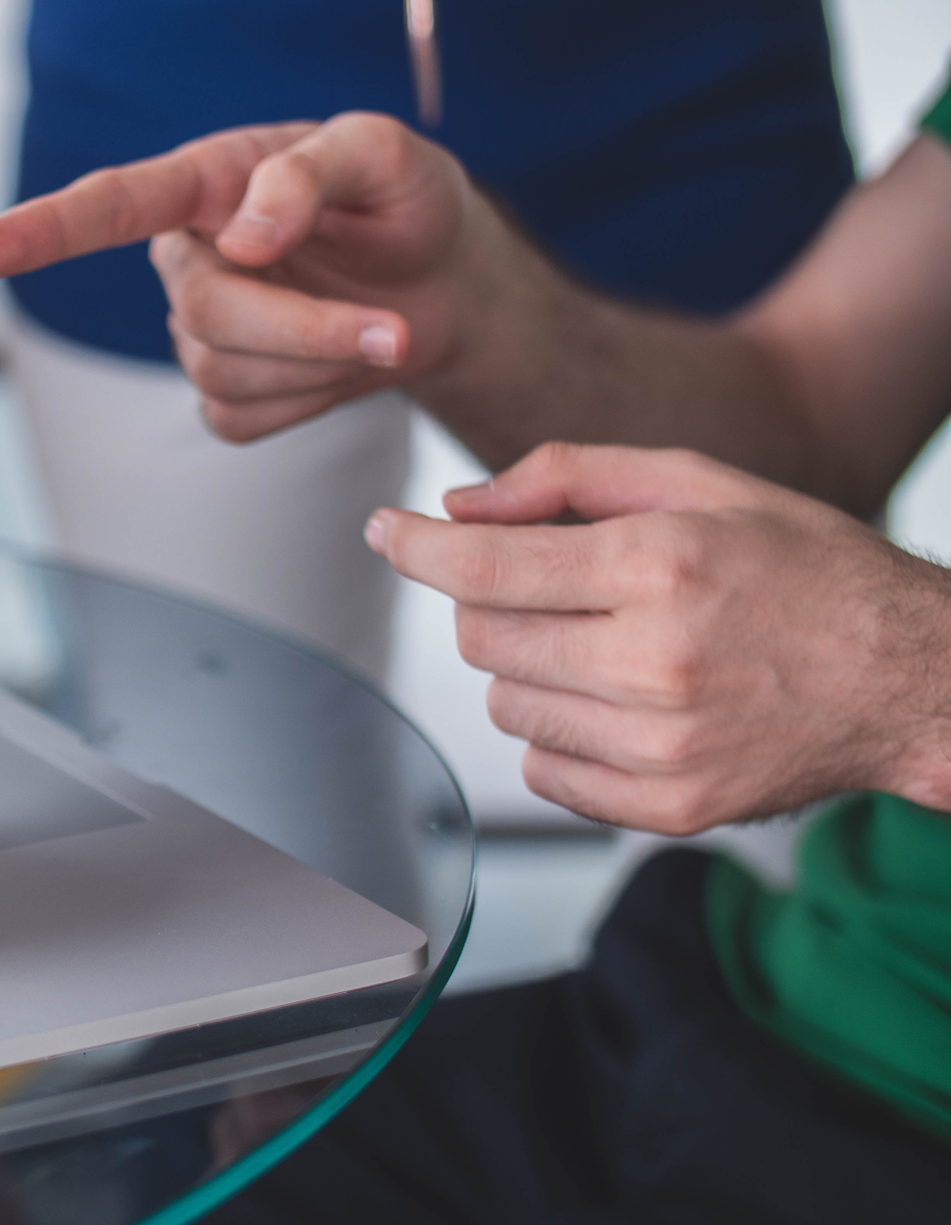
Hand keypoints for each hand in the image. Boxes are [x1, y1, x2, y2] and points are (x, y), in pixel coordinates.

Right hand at [0, 114, 479, 440]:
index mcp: (208, 182)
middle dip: (305, 329)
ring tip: (383, 329)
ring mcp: (201, 330)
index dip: (42, 231)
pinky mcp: (226, 393)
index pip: (111, 205)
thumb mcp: (385, 156)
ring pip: (224, 374)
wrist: (445, 286)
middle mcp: (188, 255)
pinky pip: (242, 420)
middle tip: (396, 329)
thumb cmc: (405, 203)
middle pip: (205, 313)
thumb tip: (242, 238)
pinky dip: (309, 403)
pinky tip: (339, 366)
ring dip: (321, 364)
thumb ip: (310, 173)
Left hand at [366, 443, 950, 832]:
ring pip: (504, 705)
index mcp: (661, 567)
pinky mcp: (669, 809)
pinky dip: (558, 735)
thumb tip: (458, 508)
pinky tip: (619, 701)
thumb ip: (566, 477)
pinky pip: (543, 771)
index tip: (386, 532)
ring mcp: (661, 746)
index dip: (416, 548)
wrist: (912, 678)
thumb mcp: (700, 482)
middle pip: (482, 637)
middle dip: (492, 601)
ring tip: (605, 644)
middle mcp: (656, 662)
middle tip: (554, 586)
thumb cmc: (807, 570)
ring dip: (528, 668)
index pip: (484, 567)